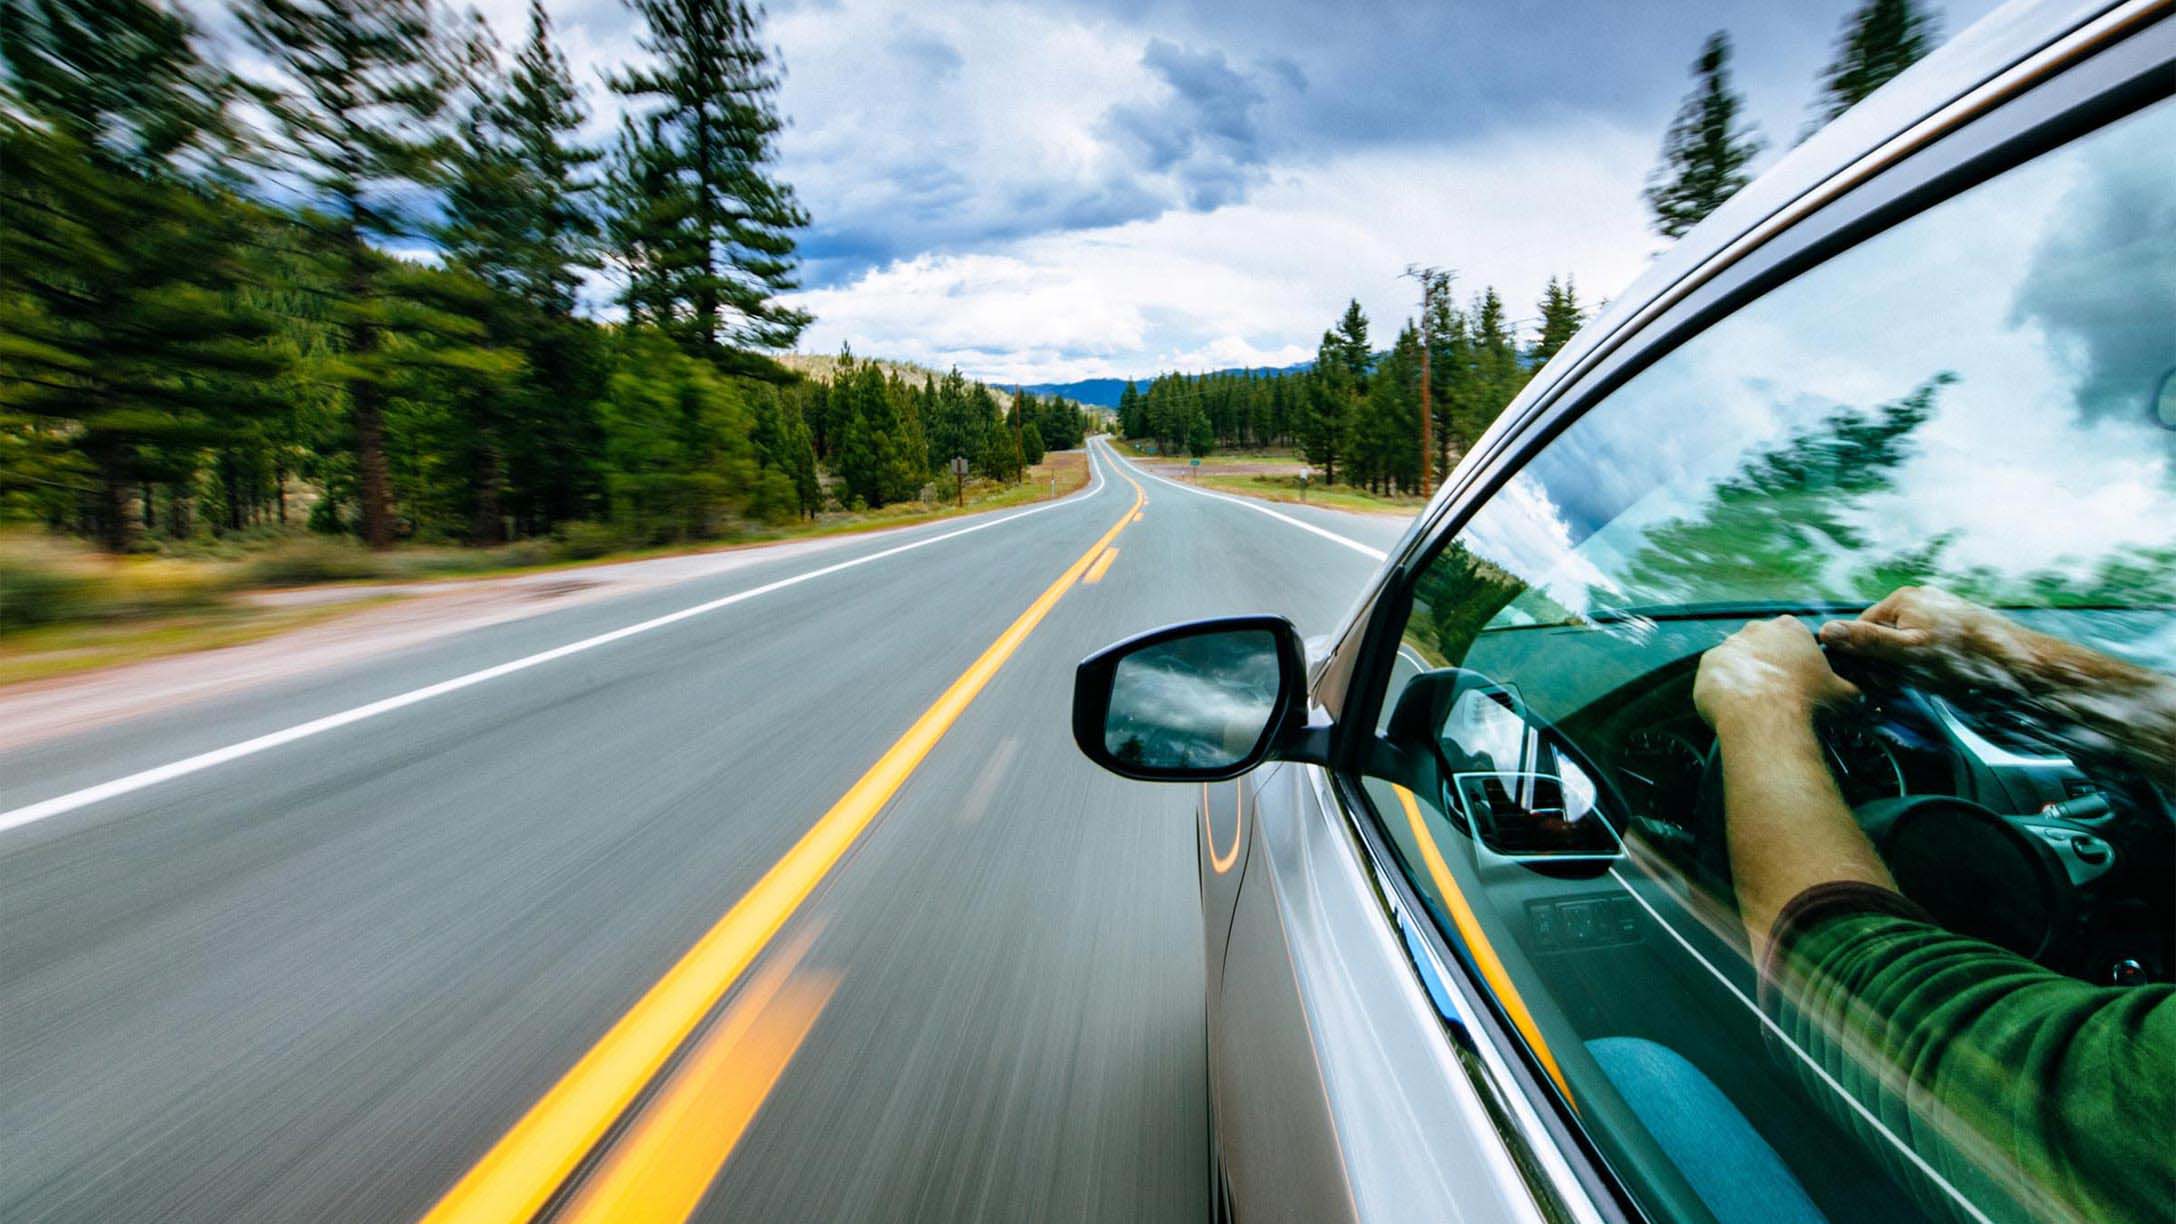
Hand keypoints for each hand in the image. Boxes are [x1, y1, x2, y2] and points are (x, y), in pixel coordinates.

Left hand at [1695, 615, 1858, 731]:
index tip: (1796, 679)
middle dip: (1768, 665)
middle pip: (1762, 645)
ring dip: (1744, 676)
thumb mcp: (1844, 695)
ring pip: (1738, 660)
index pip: (1792, 638)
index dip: (1794, 660)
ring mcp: (1728, 645)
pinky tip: (1734, 705)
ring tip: (1753, 702)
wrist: (1764, 720)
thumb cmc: (1806, 703)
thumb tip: (1858, 695)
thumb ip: (1850, 688)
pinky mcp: (1707, 664)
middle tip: (1775, 692)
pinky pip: (1715, 675)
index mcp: (1790, 628)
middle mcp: (1756, 629)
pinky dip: (1723, 687)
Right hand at [1818, 586, 2025, 692]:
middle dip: (1889, 660)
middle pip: (1885, 633)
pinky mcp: (1956, 620)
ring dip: (1909, 663)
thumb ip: (1866, 641)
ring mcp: (1939, 607)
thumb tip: (1826, 631)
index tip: (1877, 678)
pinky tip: (1944, 673)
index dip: (1864, 656)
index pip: (1861, 628)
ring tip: (1930, 678)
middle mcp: (1919, 597)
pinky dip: (1930, 659)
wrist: (2016, 661)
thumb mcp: (1907, 653)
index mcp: (1901, 599)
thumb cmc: (1963, 658)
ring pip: (1907, 639)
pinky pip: (1928, 641)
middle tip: (1905, 682)